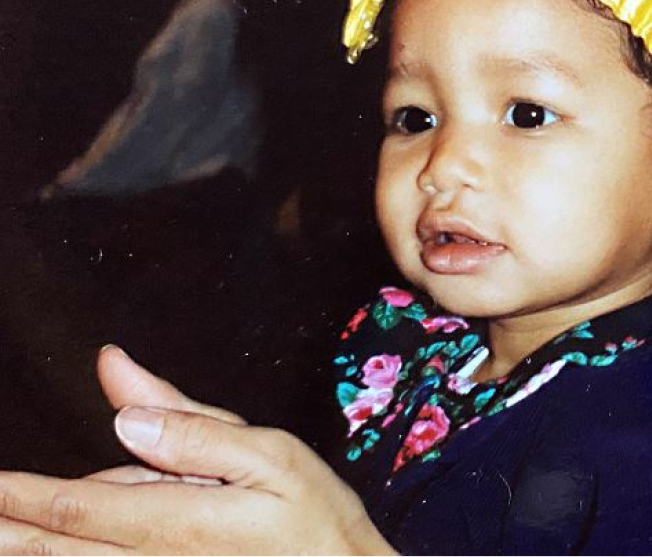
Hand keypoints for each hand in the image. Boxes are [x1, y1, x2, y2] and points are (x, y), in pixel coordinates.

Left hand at [0, 347, 397, 555]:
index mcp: (179, 522)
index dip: (21, 496)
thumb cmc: (317, 521)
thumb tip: (128, 412)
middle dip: (8, 532)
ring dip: (33, 549)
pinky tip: (61, 545)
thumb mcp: (274, 458)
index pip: (78, 507)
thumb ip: (197, 433)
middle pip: (61, 547)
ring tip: (1, 532)